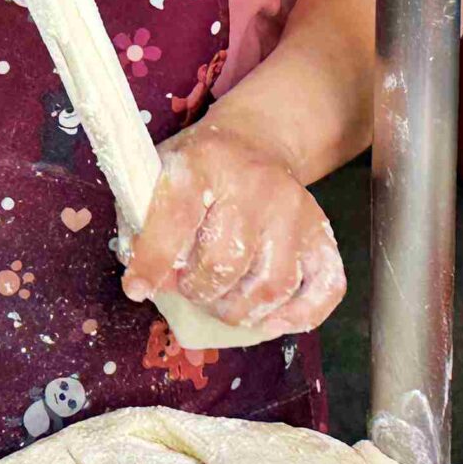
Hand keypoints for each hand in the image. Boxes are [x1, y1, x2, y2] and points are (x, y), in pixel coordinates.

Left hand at [120, 118, 347, 335]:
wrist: (255, 143)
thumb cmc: (199, 169)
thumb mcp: (159, 173)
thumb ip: (142, 222)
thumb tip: (141, 281)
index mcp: (204, 163)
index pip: (176, 217)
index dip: (153, 260)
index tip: (137, 287)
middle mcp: (256, 184)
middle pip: (225, 262)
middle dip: (197, 290)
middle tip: (189, 288)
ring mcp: (294, 210)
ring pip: (271, 286)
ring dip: (237, 310)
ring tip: (219, 302)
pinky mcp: (321, 232)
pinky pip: (325, 288)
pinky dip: (298, 317)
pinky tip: (269, 320)